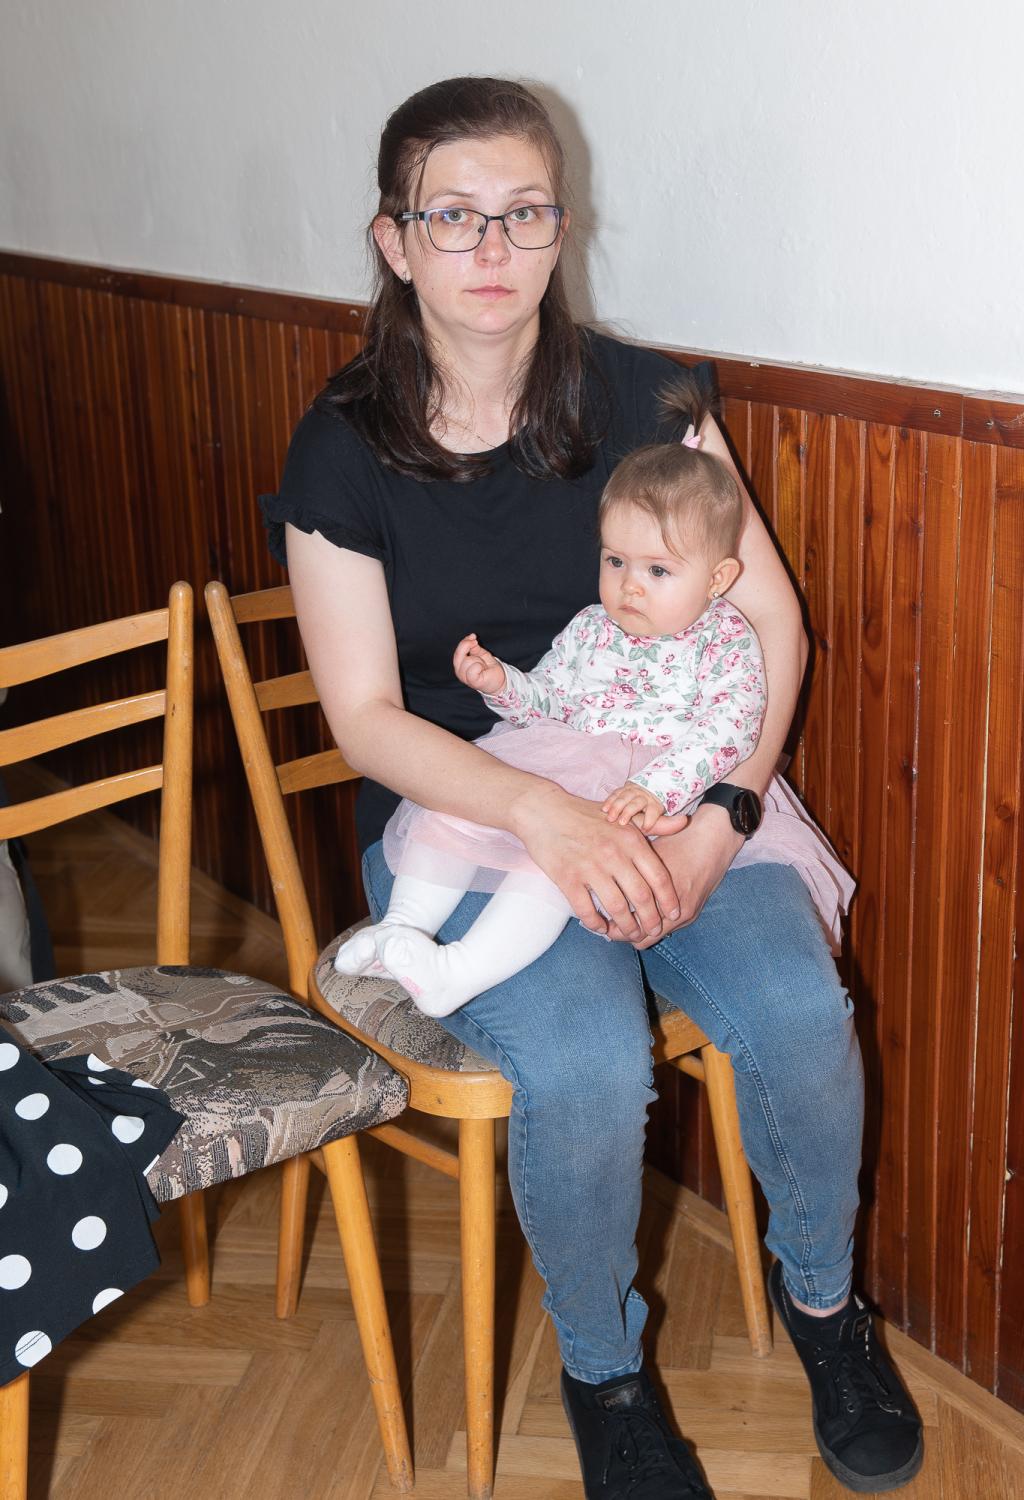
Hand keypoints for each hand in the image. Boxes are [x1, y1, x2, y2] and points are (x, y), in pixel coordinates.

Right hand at [453, 634, 506, 695]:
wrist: (499, 680)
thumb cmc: (488, 667)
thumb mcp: (480, 653)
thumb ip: (473, 647)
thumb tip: (471, 637)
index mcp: (459, 664)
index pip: (458, 650)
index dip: (465, 642)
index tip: (474, 638)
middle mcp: (459, 671)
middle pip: (458, 655)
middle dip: (468, 647)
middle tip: (477, 646)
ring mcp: (465, 678)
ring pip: (467, 661)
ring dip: (478, 660)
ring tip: (483, 665)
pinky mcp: (472, 682)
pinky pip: (472, 670)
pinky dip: (479, 666)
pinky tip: (482, 669)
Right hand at [508, 781, 681, 941]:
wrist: (544, 811)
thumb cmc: (585, 814)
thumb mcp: (623, 816)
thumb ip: (655, 823)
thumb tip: (683, 823)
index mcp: (630, 840)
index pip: (658, 877)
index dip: (669, 900)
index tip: (673, 915)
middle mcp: (614, 855)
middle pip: (642, 898)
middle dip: (651, 920)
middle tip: (653, 932)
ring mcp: (590, 868)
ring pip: (617, 908)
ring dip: (627, 927)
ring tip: (631, 934)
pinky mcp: (567, 878)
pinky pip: (586, 910)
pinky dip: (596, 924)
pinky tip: (601, 928)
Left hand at [607, 802, 744, 947]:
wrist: (714, 839)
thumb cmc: (676, 841)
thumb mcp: (646, 853)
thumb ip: (626, 874)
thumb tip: (602, 887)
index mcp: (658, 897)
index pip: (630, 927)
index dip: (613, 927)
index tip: (601, 920)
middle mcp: (674, 912)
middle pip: (641, 938)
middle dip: (624, 933)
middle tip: (608, 924)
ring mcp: (685, 915)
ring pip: (653, 936)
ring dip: (640, 930)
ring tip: (624, 920)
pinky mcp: (692, 913)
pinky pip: (667, 929)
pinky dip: (654, 924)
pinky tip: (643, 913)